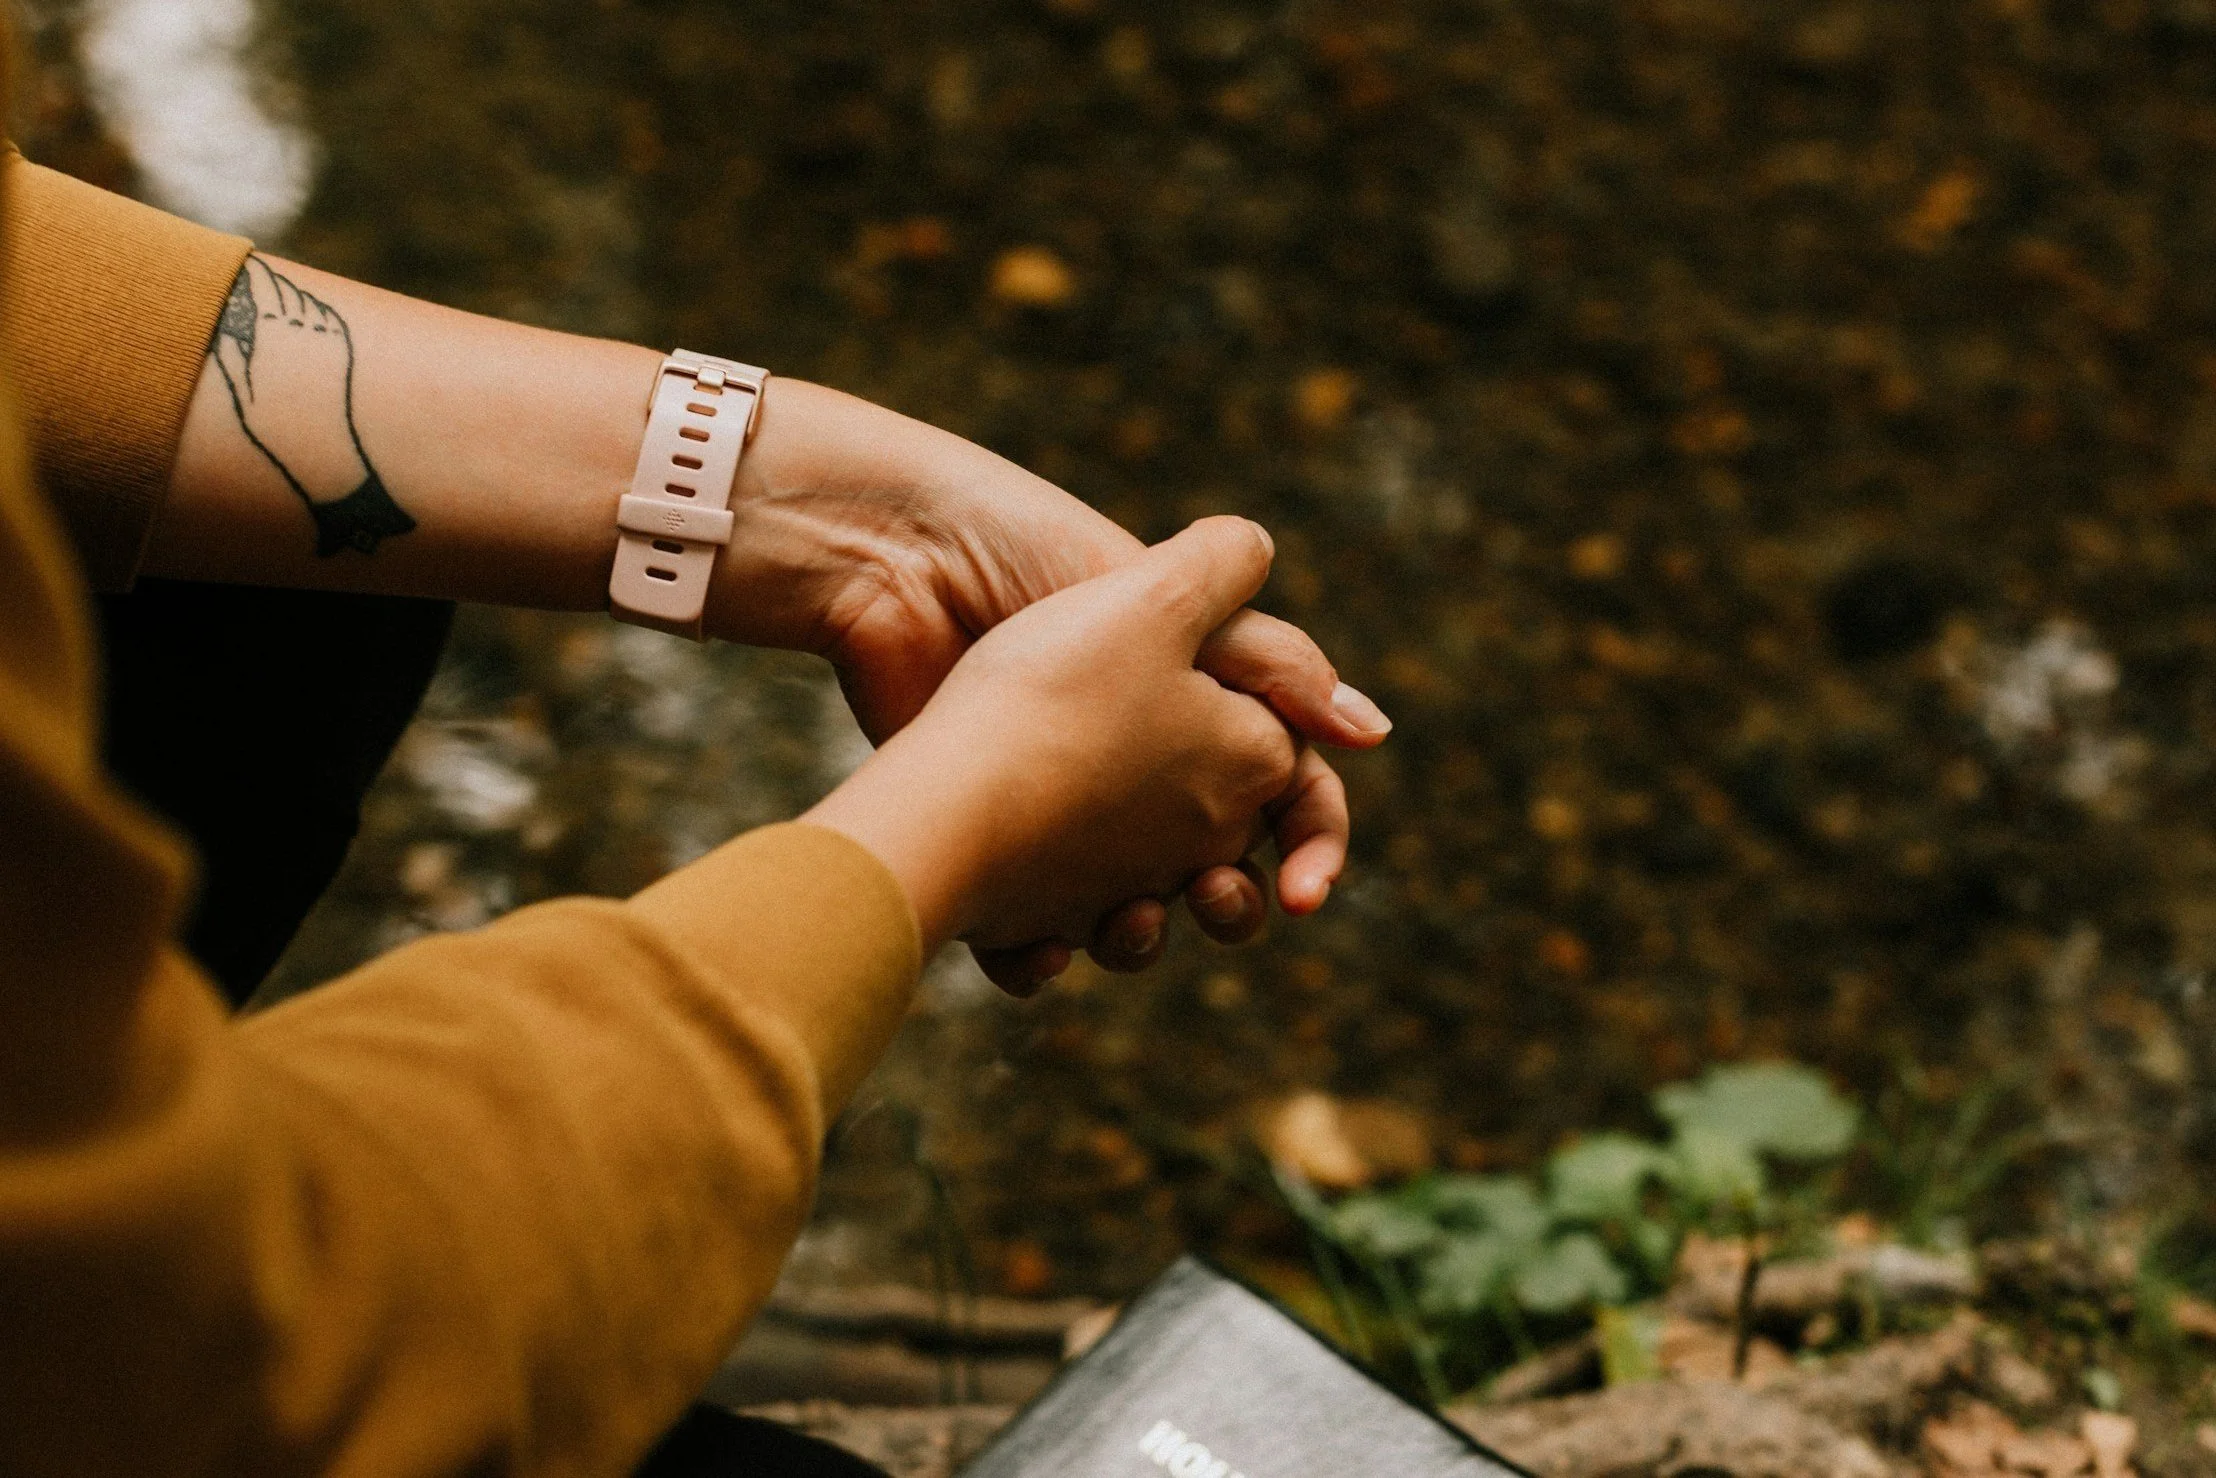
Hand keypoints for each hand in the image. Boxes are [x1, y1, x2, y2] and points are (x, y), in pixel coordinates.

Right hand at [212, 256, 369, 503]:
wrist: (327, 454)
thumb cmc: (272, 428)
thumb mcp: (240, 390)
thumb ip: (229, 351)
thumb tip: (219, 322)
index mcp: (274, 333)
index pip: (262, 284)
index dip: (250, 273)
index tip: (237, 268)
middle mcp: (305, 328)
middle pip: (284, 289)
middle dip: (267, 285)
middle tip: (250, 283)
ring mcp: (329, 338)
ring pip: (306, 301)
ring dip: (288, 296)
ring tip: (271, 301)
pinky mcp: (343, 351)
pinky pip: (326, 317)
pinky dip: (310, 311)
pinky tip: (298, 318)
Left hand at [706, 381, 1388, 986]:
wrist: (898, 571)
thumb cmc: (1028, 570)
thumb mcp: (1163, 601)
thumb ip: (1270, 656)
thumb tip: (1372, 731)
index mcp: (1195, 711)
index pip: (1285, 796)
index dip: (1311, 846)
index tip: (1303, 893)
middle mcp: (1139, 774)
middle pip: (1219, 871)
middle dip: (1230, 903)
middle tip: (1211, 897)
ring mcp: (1063, 818)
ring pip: (1130, 918)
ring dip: (1142, 938)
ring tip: (1124, 922)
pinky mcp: (988, 843)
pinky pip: (1029, 935)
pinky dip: (1039, 955)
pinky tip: (1031, 944)